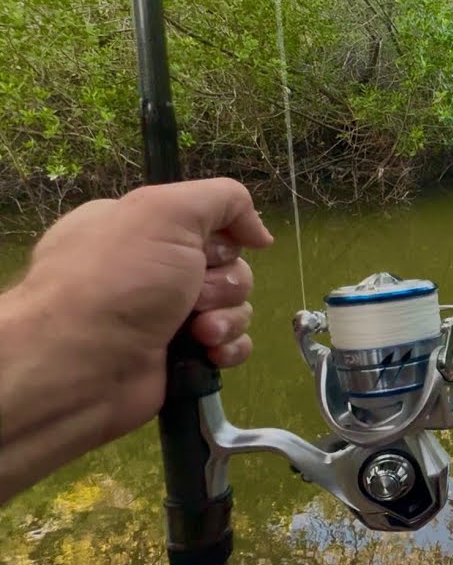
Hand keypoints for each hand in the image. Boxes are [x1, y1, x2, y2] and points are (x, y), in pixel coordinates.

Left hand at [2, 178, 272, 449]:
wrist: (81, 363)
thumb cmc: (119, 279)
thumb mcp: (166, 212)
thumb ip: (223, 200)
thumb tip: (259, 233)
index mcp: (144, 230)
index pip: (210, 224)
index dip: (222, 238)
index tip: (209, 249)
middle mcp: (154, 271)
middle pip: (228, 267)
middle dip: (225, 283)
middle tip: (194, 295)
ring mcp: (167, 316)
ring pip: (235, 307)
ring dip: (227, 318)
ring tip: (199, 332)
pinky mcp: (181, 356)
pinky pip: (230, 344)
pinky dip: (229, 347)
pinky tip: (211, 353)